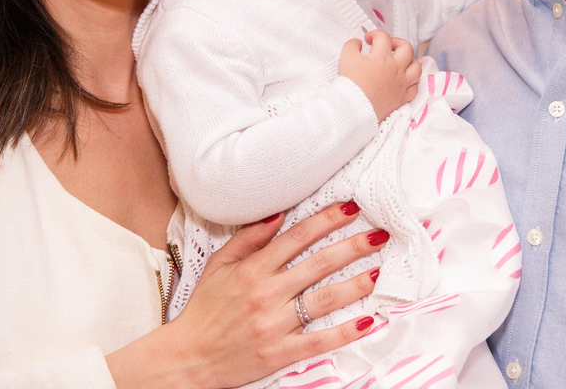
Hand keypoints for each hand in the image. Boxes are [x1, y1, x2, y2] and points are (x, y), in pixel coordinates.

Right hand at [105, 202, 387, 387]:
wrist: (188, 357)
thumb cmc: (204, 309)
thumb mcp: (218, 265)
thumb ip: (249, 238)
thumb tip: (278, 213)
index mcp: (252, 269)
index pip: (297, 237)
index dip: (326, 220)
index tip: (350, 208)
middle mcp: (267, 293)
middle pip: (319, 263)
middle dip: (352, 246)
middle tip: (378, 234)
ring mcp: (275, 324)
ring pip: (324, 299)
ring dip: (355, 284)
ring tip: (378, 271)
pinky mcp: (280, 352)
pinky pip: (319, 340)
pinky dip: (345, 332)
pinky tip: (368, 321)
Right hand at [338, 30, 421, 121]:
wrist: (355, 109)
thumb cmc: (351, 84)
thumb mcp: (346, 58)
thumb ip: (352, 45)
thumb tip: (358, 42)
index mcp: (383, 57)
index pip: (384, 37)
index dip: (375, 34)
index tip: (367, 40)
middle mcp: (396, 69)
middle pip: (407, 48)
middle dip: (398, 42)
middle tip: (388, 46)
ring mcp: (401, 84)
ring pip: (416, 68)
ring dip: (410, 61)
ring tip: (400, 62)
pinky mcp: (402, 98)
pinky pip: (414, 88)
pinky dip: (411, 82)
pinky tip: (403, 80)